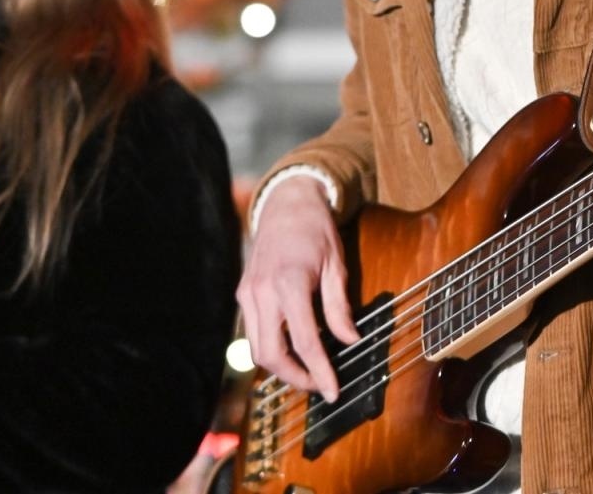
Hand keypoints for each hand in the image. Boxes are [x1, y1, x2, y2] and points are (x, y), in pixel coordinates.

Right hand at [235, 177, 358, 400]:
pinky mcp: (243, 293)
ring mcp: (248, 293)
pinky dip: (270, 347)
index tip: (333, 391)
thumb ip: (339, 306)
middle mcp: (263, 291)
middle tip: (319, 385)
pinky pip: (252, 332)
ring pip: (256, 349)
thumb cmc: (316, 230)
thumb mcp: (336, 265)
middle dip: (295, 378)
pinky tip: (291, 348)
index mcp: (290, 283)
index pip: (305, 342)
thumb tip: (349, 341)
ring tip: (306, 371)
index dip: (320, 372)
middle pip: (271, 354)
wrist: (286, 202)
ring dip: (280, 367)